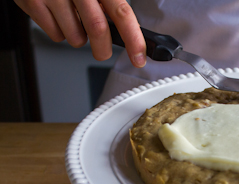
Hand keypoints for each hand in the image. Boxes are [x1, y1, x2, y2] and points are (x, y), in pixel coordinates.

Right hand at [14, 0, 145, 67]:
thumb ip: (110, 5)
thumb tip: (127, 32)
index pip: (122, 13)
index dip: (134, 39)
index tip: (139, 57)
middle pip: (98, 30)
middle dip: (103, 49)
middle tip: (102, 52)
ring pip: (75, 38)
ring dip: (79, 38)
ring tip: (74, 21)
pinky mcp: (34, 3)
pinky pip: (55, 35)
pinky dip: (60, 33)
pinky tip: (58, 16)